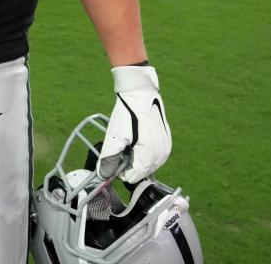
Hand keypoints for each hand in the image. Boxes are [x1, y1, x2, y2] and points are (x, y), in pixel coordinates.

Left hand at [98, 65, 170, 182]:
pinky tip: (138, 139)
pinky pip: (155, 155)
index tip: (115, 156)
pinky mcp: (167, 141)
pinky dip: (145, 152)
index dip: (121, 170)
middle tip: (122, 147)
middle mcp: (162, 155)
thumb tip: (103, 175)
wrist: (140, 94)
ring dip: (137, 158)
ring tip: (129, 142)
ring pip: (149, 164)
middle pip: (142, 171)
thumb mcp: (114, 137)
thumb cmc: (126, 114)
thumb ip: (109, 159)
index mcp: (149, 156)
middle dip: (129, 164)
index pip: (133, 176)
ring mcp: (166, 148)